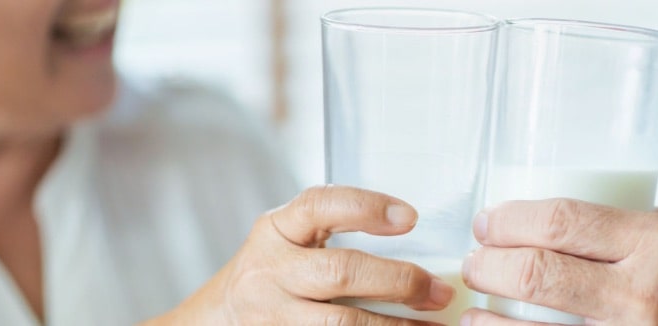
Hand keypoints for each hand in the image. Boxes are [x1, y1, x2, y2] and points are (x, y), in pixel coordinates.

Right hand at [144, 185, 454, 325]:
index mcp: (276, 230)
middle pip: (339, 273)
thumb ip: (336, 230)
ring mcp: (273, 315)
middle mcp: (270, 271)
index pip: (318, 205)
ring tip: (435, 325)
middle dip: (397, 281)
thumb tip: (418, 236)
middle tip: (439, 290)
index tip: (410, 217)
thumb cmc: (274, 272)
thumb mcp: (291, 239)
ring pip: (340, 324)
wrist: (218, 319)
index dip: (365, 208)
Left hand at [460, 199, 657, 324]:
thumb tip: (595, 225)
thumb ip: (653, 228)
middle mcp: (646, 295)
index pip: (562, 221)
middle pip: (537, 272)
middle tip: (475, 260)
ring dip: (492, 320)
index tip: (489, 220)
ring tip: (477, 309)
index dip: (510, 218)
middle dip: (489, 263)